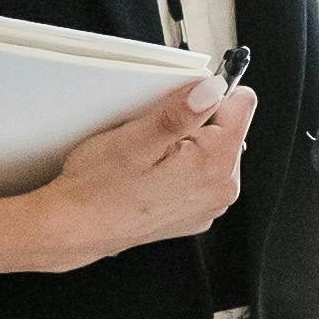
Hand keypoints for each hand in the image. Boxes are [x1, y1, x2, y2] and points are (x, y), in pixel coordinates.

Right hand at [34, 72, 253, 266]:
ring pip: (213, 151)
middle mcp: (222, 188)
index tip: (185, 97)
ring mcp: (210, 204)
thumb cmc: (98, 189)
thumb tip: (214, 89)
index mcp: (214, 165)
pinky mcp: (195, 212)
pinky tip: (152, 174)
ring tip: (150, 157)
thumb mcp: (136, 139)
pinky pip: (200, 175)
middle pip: (229, 128)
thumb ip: (181, 113)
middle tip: (155, 134)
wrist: (77, 229)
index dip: (211, 92)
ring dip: (188, 145)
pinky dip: (181, 167)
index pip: (242, 104)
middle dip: (196, 122)